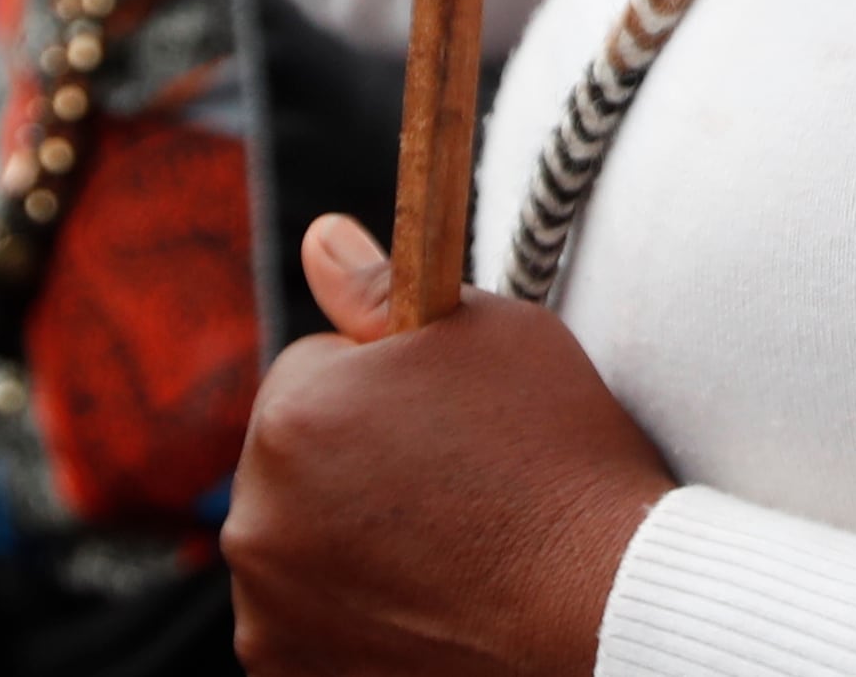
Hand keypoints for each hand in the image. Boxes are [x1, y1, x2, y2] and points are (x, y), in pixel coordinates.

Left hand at [226, 216, 672, 676]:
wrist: (600, 608)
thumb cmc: (556, 458)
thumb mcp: (490, 335)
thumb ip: (383, 287)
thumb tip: (317, 236)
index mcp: (294, 413)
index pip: (313, 369)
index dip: (385, 386)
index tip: (445, 417)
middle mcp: (255, 517)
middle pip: (294, 460)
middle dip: (354, 461)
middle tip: (453, 484)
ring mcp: (267, 612)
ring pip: (297, 541)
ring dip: (347, 538)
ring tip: (447, 548)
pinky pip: (306, 619)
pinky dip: (352, 612)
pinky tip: (428, 603)